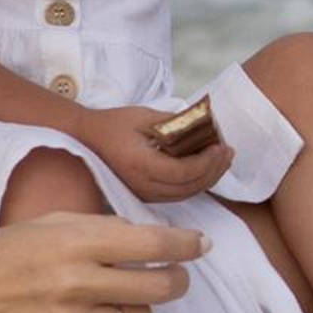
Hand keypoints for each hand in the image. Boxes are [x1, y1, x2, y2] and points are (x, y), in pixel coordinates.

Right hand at [0, 212, 205, 312]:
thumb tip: (151, 235)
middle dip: (177, 281)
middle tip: (175, 278)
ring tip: (120, 302)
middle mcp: (78, 282)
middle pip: (160, 288)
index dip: (187, 245)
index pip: (155, 245)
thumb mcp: (50, 224)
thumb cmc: (1, 255)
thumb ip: (101, 228)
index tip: (202, 245)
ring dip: (141, 311)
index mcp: (77, 242)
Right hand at [87, 106, 238, 204]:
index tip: (222, 145)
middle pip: (187, 188)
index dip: (207, 162)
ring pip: (183, 195)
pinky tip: (205, 168)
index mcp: (140, 164)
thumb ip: (175, 122)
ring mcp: (141, 193)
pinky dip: (194, 183)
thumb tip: (206, 124)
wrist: (84, 139)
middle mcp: (140, 185)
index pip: (183, 172)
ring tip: (223, 159)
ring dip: (208, 179)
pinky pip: (175, 195)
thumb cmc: (114, 124)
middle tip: (229, 151)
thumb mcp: (144, 116)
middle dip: (214, 170)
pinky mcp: (142, 195)